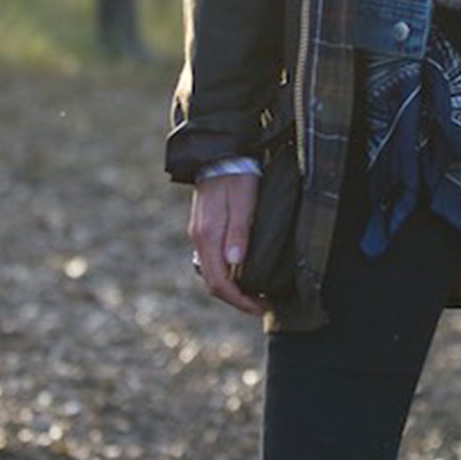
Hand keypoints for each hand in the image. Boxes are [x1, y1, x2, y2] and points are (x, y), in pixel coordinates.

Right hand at [189, 174, 265, 317]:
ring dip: (231, 288)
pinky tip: (243, 273)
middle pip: (213, 282)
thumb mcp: (243, 202)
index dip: (239, 300)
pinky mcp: (203, 229)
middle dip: (236, 299)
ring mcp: (199, 235)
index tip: (261, 306)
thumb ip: (239, 232)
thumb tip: (235, 262)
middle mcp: (199, 239)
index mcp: (208, 236)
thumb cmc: (237, 176)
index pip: (219, 281)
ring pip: (211, 273)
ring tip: (256, 293)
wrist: (220, 153)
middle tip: (262, 305)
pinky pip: (212, 261)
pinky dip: (227, 274)